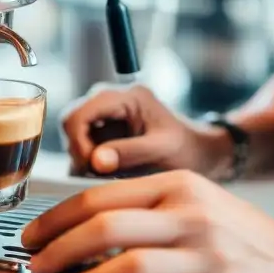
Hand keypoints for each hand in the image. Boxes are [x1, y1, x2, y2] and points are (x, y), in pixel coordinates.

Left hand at [21, 170, 273, 272]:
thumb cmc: (239, 237)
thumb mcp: (194, 204)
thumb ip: (145, 211)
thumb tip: (83, 229)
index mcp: (176, 186)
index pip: (100, 196)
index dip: (57, 219)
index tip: (34, 237)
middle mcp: (190, 214)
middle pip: (108, 224)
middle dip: (62, 248)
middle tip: (40, 266)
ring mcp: (208, 253)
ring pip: (135, 262)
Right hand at [61, 84, 230, 176]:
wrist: (201, 155)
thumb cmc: (188, 148)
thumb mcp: (162, 150)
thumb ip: (129, 153)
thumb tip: (95, 161)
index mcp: (126, 97)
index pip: (80, 113)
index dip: (78, 142)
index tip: (90, 166)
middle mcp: (111, 102)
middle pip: (72, 123)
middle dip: (80, 152)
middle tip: (97, 174)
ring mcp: (107, 118)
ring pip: (75, 138)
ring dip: (86, 161)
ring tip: (109, 176)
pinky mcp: (106, 135)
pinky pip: (85, 149)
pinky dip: (92, 165)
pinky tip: (111, 176)